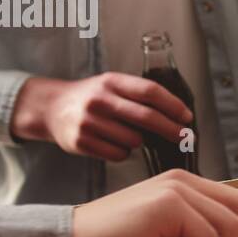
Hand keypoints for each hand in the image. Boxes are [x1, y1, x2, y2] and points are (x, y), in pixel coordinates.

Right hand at [12, 73, 192, 161]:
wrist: (50, 108)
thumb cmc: (91, 97)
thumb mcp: (111, 85)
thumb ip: (137, 94)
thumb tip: (177, 115)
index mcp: (111, 82)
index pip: (149, 91)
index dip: (172, 105)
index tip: (187, 117)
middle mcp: (100, 100)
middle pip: (146, 117)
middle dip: (171, 129)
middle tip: (184, 137)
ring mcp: (89, 122)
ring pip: (134, 141)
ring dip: (139, 142)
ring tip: (126, 134)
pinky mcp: (81, 142)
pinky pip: (118, 154)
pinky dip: (123, 152)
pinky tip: (113, 143)